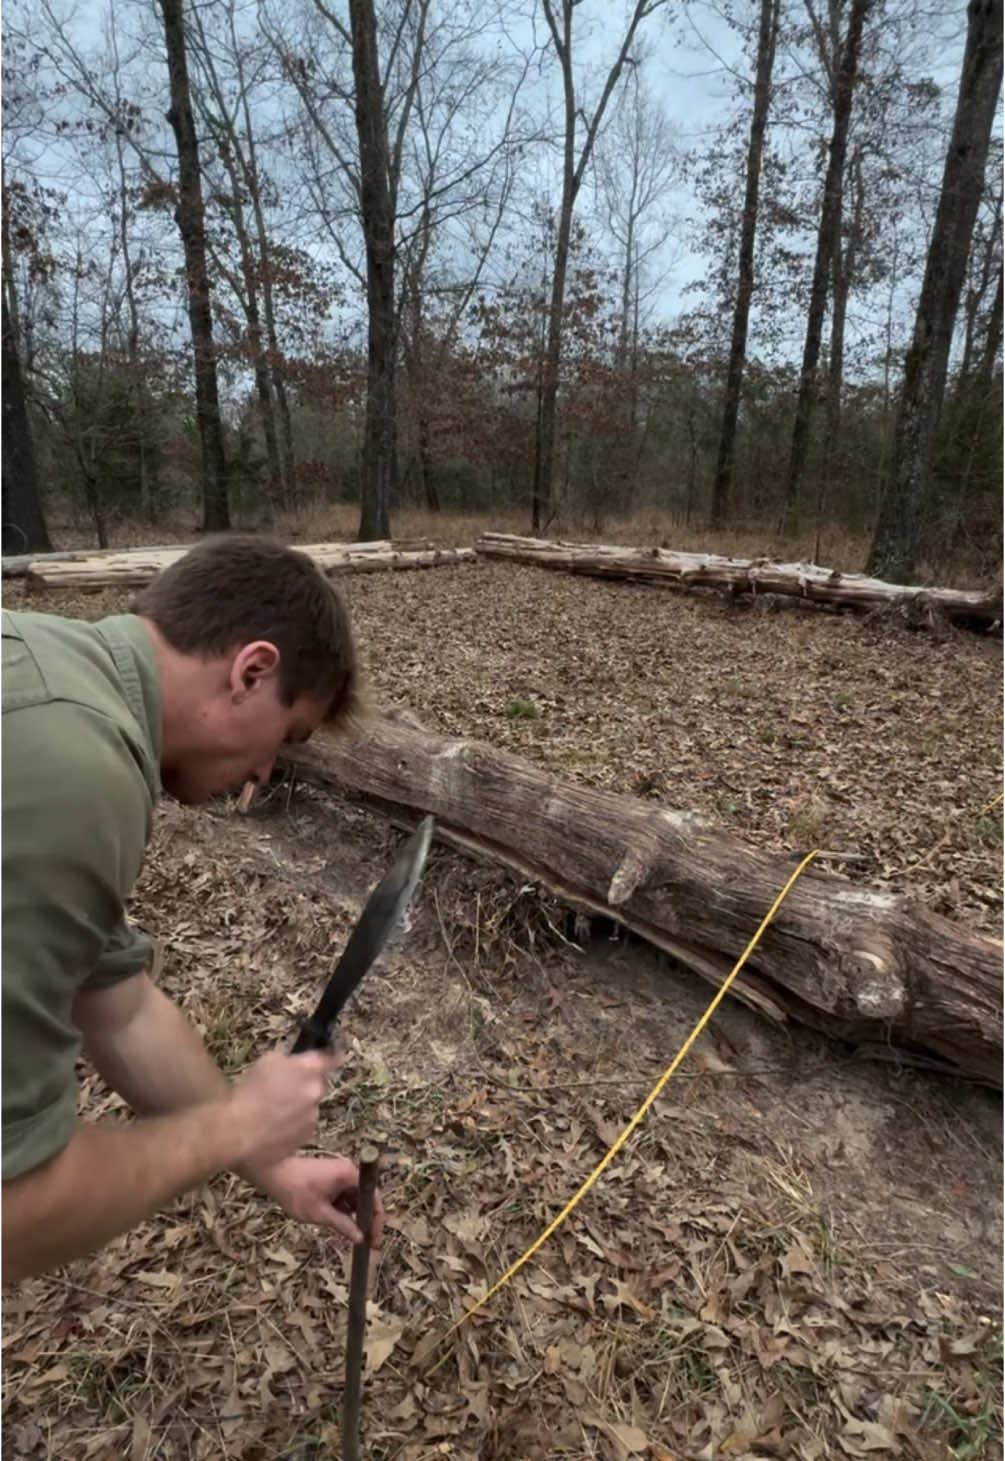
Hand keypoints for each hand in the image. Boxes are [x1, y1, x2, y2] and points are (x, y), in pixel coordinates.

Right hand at [228, 1050, 335, 1169]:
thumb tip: (298, 1065)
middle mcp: (315, 1094)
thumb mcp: (268, 1062)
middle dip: (304, 1086)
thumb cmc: (248, 1092)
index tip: (336, 1055)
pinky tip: (273, 1130)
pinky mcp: (305, 1139)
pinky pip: (302, 1128)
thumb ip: (290, 1061)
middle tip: (281, 1090)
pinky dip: (292, 1127)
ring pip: (309, 1108)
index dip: (333, 1056)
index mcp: (309, 1071)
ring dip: (297, 1108)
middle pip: (316, 1085)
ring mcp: (312, 1118)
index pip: (330, 1059)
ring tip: (271, 1113)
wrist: (236, 1132)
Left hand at [243, 1154, 385, 1246]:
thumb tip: (360, 1238)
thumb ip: (343, 1225)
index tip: (375, 1241)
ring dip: (353, 1216)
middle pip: (365, 1198)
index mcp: (350, 1175)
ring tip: (352, 1237)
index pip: (374, 1198)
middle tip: (365, 1243)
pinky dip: (342, 1209)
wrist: (273, 1171)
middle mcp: (349, 1171)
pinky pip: (343, 1194)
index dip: (377, 1221)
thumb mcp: (320, 1213)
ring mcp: (339, 1173)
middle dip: (365, 1220)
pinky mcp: (330, 1177)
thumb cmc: (297, 1191)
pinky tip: (338, 1224)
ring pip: (353, 1198)